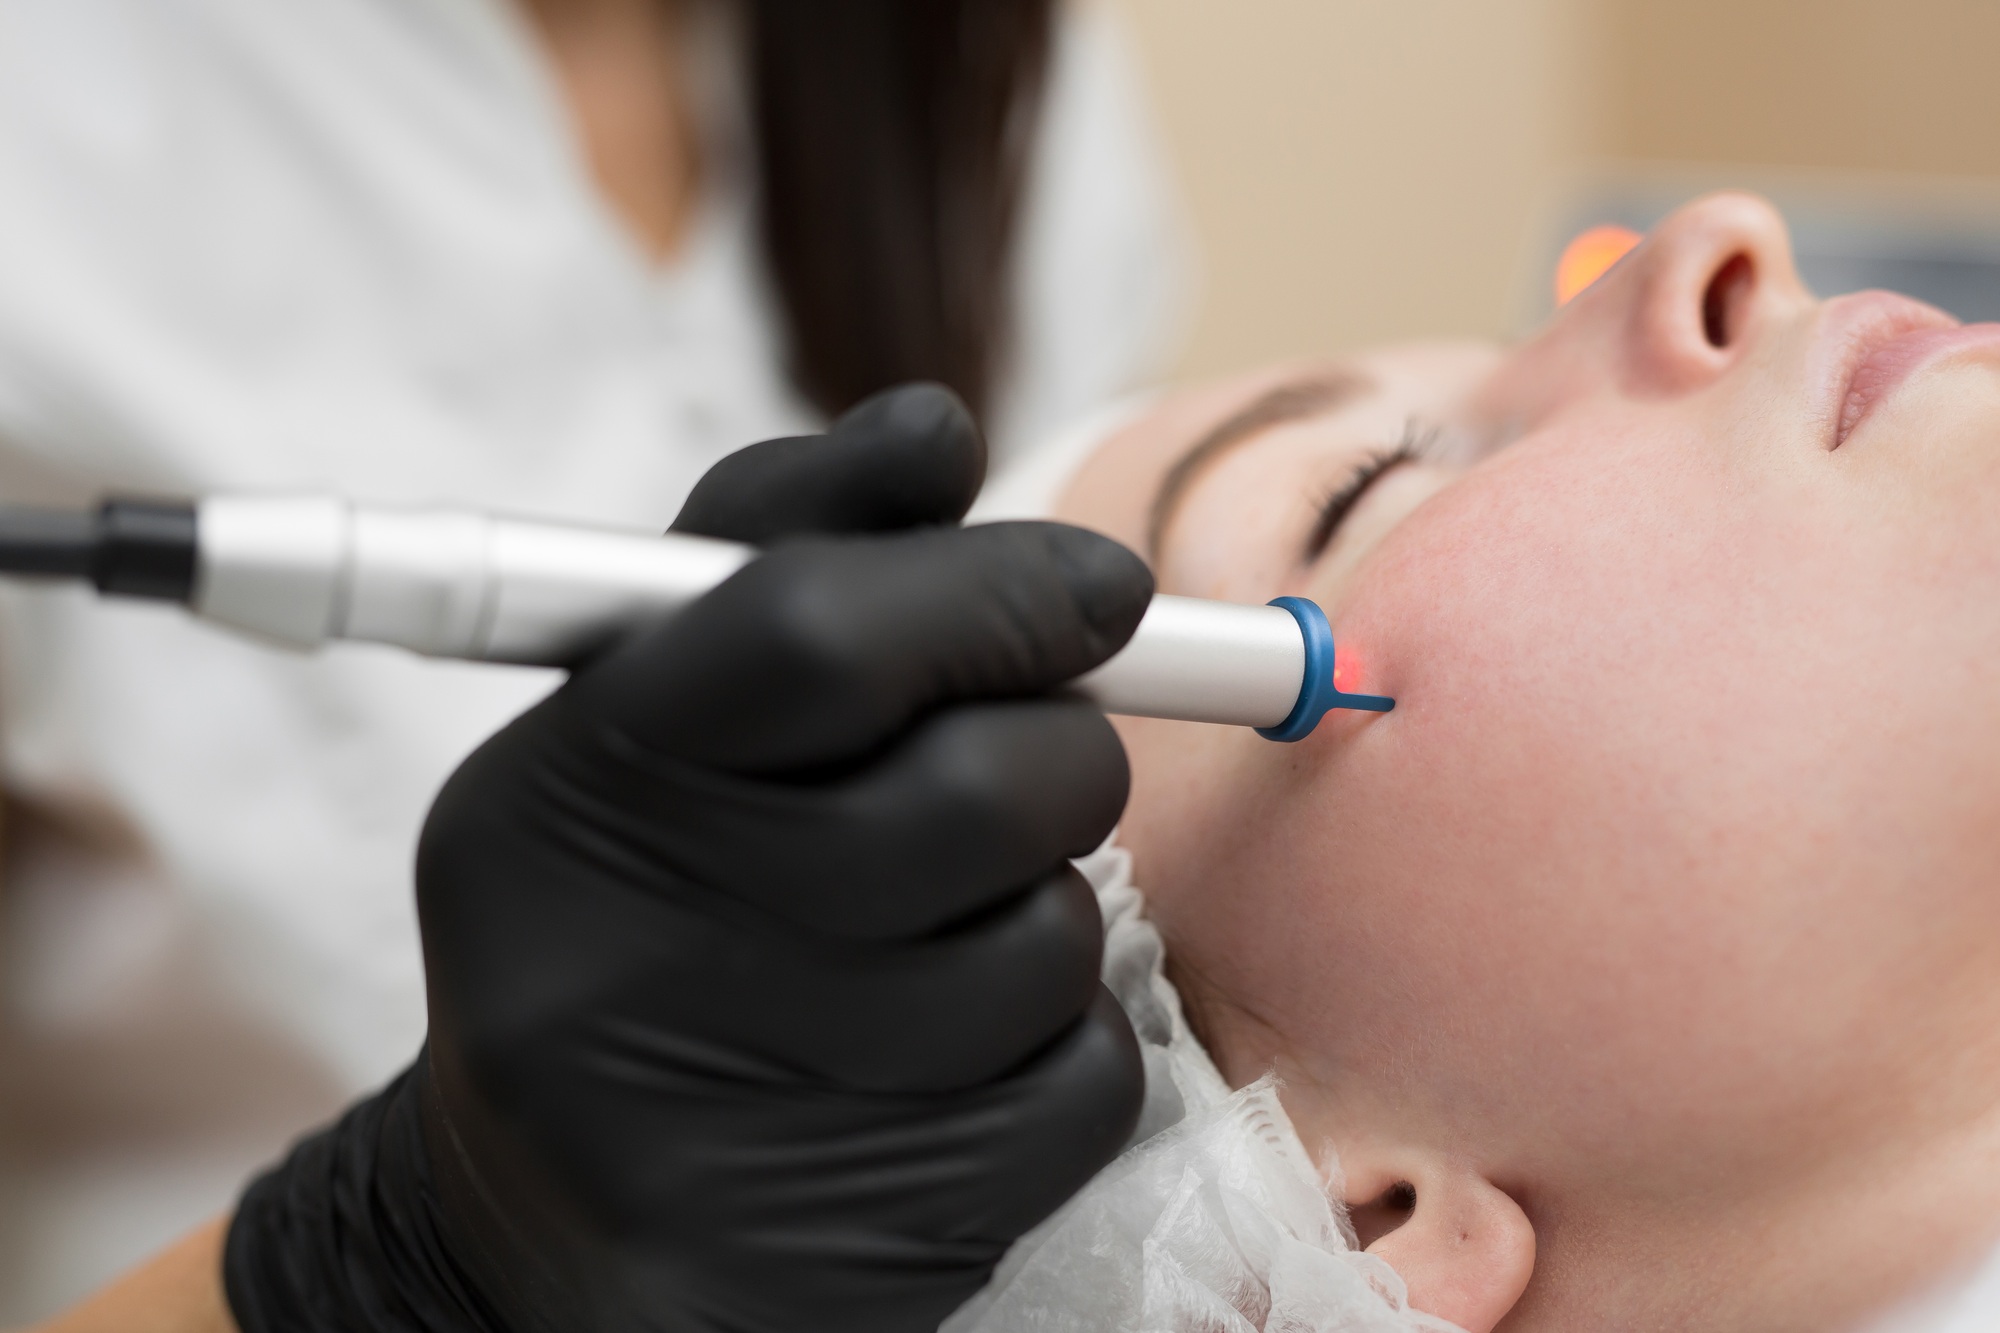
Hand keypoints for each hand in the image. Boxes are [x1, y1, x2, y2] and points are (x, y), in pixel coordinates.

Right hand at [223, 385, 1151, 1332]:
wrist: (540, 1220)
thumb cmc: (628, 903)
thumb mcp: (641, 714)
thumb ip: (779, 551)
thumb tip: (934, 430)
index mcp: (568, 787)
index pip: (813, 634)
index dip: (995, 591)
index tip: (1103, 587)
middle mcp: (627, 957)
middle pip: (972, 791)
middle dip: (1055, 749)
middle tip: (1029, 751)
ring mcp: (745, 1115)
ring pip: (1047, 940)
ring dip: (1042, 905)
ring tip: (943, 922)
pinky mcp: (865, 1234)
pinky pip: (1082, 1081)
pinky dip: (1059, 1044)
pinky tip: (955, 1049)